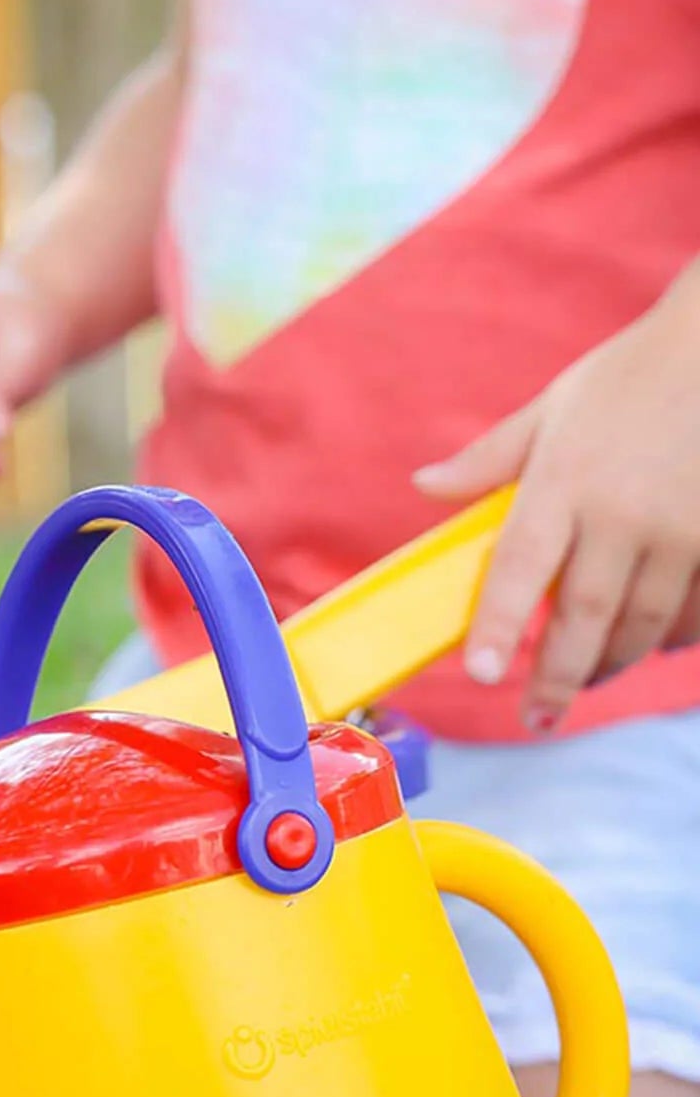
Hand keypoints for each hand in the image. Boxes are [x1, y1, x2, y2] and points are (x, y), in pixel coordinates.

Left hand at [413, 275, 699, 728]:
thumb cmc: (628, 377)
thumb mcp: (551, 408)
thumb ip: (489, 460)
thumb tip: (423, 486)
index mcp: (564, 481)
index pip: (522, 567)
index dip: (502, 625)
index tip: (484, 674)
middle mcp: (622, 513)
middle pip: (585, 613)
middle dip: (559, 675)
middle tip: (535, 719)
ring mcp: (682, 528)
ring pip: (644, 621)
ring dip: (612, 662)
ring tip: (583, 685)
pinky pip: (698, 607)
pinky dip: (674, 636)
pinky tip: (652, 647)